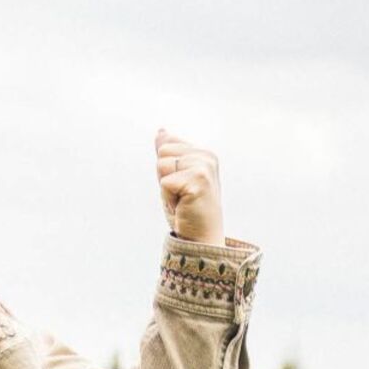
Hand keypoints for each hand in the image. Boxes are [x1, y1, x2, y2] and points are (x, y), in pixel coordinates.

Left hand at [155, 130, 225, 245]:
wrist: (201, 237)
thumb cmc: (188, 208)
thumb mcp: (176, 176)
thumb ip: (170, 153)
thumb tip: (161, 131)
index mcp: (204, 153)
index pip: (167, 143)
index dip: (166, 168)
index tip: (181, 185)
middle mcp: (208, 156)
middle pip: (162, 152)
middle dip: (164, 176)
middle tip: (180, 194)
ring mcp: (205, 167)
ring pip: (162, 165)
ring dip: (166, 188)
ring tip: (181, 200)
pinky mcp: (198, 181)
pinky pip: (165, 182)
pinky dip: (168, 198)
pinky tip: (183, 206)